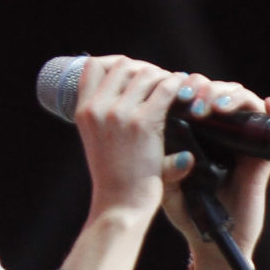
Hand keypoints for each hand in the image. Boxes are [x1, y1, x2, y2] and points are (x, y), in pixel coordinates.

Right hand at [73, 54, 194, 224]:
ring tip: (175, 90)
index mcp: (83, 111)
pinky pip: (166, 89)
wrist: (120, 206)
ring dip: (163, 77)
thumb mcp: (97, 141)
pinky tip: (185, 94)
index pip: (94, 65)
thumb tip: (128, 94)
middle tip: (161, 83)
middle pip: (123, 65)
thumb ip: (105, 117)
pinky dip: (178, 86)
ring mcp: (120, 114)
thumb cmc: (114, 179)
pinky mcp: (144, 123)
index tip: (135, 75)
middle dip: (145, 69)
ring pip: (146, 73)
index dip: (118, 64)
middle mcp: (98, 108)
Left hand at [161, 73, 269, 269]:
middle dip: (208, 88)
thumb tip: (183, 150)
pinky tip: (268, 103)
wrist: (212, 243)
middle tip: (193, 100)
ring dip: (231, 96)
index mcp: (198, 134)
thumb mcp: (166, 187)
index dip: (189, 86)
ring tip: (215, 106)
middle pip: (221, 93)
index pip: (197, 95)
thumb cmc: (187, 215)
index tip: (175, 91)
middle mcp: (222, 135)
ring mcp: (243, 146)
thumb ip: (165, 168)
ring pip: (245, 104)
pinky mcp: (260, 162)